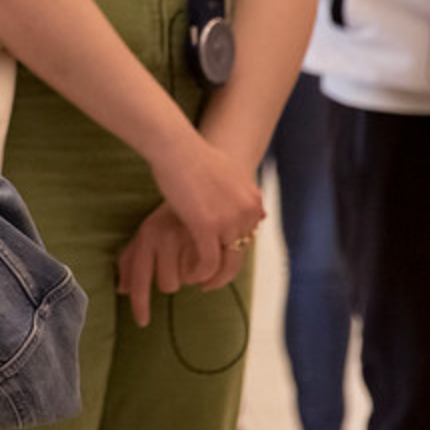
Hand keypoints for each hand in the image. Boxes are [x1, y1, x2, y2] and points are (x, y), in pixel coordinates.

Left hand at [117, 203, 246, 326]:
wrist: (199, 180)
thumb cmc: (171, 214)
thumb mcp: (146, 233)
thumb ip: (131, 260)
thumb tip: (121, 289)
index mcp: (147, 234)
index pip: (139, 276)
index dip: (140, 304)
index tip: (142, 322)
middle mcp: (165, 236)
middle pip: (167, 285)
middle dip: (173, 278)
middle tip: (178, 259)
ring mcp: (190, 236)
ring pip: (190, 280)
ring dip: (193, 274)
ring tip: (193, 252)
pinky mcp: (216, 237)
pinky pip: (215, 271)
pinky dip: (215, 272)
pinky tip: (212, 258)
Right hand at [145, 131, 262, 284]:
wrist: (176, 147)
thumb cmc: (190, 155)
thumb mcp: (226, 173)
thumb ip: (237, 193)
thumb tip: (248, 204)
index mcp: (253, 200)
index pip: (247, 235)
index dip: (231, 251)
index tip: (217, 260)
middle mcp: (247, 212)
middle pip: (241, 252)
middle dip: (226, 271)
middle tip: (211, 281)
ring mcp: (229, 220)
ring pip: (227, 262)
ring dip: (213, 277)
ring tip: (199, 282)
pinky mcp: (208, 226)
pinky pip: (208, 261)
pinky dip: (200, 273)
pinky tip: (190, 276)